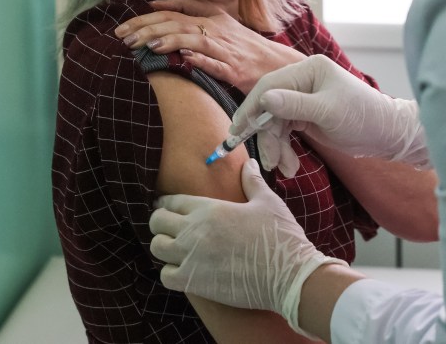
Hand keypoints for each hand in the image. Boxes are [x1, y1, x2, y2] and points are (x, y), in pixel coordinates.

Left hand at [114, 0, 304, 91]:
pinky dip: (200, 60)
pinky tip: (183, 60)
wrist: (279, 66)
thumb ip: (194, 16)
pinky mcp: (234, 70)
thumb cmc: (246, 48)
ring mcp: (226, 49)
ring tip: (145, 46)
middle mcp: (219, 29)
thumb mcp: (222, 26)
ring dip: (168, 41)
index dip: (151, 15)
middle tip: (123, 37)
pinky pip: (215, 63)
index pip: (178, 9)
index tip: (128, 24)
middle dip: (148, 28)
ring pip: (193, 39)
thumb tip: (160, 8)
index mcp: (215, 16)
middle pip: (179, 23)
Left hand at [150, 160, 345, 335]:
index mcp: (210, 209)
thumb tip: (248, 163)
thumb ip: (252, 181)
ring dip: (163, 246)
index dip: (166, 203)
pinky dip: (170, 273)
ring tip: (175, 248)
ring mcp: (191, 258)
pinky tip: (183, 270)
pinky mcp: (194, 282)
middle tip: (170, 227)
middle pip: (157, 222)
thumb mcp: (267, 202)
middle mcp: (194, 231)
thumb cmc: (279, 236)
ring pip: (156, 248)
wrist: (289, 274)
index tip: (167, 207)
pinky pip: (165, 276)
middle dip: (160, 222)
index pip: (172, 201)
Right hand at [233, 54, 428, 177]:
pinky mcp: (306, 115)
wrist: (386, 134)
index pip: (270, 86)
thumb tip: (264, 99)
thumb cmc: (363, 118)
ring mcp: (304, 98)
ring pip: (276, 122)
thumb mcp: (327, 112)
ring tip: (284, 168)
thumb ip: (294, 105)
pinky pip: (286, 131)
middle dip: (268, 135)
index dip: (252, 108)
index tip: (238, 130)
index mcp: (308, 70)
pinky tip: (290, 165)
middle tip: (268, 160)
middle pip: (270, 106)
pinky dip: (285, 148)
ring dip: (277, 146)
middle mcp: (303, 80)